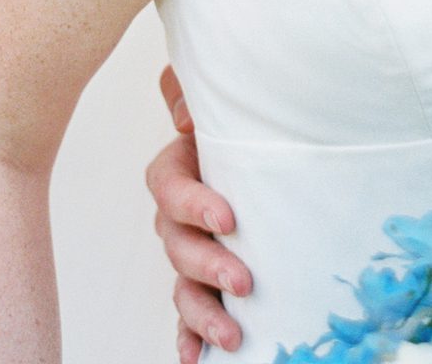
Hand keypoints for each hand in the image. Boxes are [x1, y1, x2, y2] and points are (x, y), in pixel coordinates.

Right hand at [149, 66, 250, 360]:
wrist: (263, 146)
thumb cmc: (242, 122)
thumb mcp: (222, 101)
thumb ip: (189, 94)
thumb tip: (184, 116)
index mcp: (176, 169)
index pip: (169, 188)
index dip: (194, 205)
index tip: (228, 219)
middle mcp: (177, 215)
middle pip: (177, 245)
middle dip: (209, 266)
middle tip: (245, 281)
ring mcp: (189, 251)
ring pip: (183, 285)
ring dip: (203, 314)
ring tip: (233, 335)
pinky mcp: (204, 280)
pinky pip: (189, 314)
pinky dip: (191, 336)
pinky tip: (198, 357)